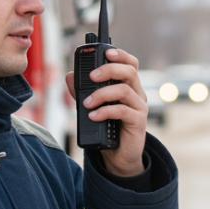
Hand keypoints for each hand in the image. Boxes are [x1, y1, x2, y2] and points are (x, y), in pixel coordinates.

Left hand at [65, 48, 147, 176]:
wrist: (117, 156)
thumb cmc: (107, 127)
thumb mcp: (92, 106)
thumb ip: (82, 90)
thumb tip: (70, 75)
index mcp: (128, 86)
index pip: (130, 63)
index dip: (121, 55)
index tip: (107, 52)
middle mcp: (137, 94)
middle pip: (130, 71)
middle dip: (109, 69)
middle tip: (92, 76)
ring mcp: (139, 107)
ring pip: (125, 90)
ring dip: (103, 94)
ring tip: (87, 103)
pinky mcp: (138, 122)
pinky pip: (124, 111)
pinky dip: (106, 111)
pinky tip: (94, 116)